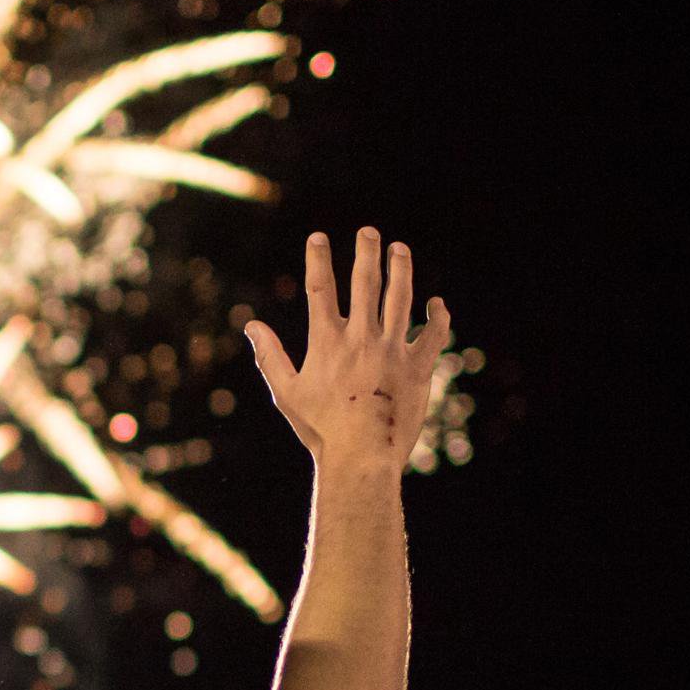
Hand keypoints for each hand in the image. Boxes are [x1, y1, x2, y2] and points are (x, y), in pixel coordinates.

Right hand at [243, 228, 453, 474]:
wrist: (362, 458)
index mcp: (327, 342)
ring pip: (401, 298)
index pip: (321, 289)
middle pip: (365, 282)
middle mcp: (361, 338)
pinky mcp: (419, 368)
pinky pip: (434, 334)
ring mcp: (393, 350)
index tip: (318, 237)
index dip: (318, 259)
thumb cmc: (321, 430)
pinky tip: (436, 304)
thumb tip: (251, 325)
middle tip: (368, 232)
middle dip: (367, 252)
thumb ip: (270, 356)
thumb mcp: (286, 393)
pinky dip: (437, 317)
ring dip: (401, 269)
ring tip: (400, 249)